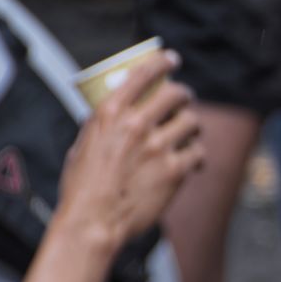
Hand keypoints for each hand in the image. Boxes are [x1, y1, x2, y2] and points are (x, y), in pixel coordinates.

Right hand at [58, 52, 204, 249]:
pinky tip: (192, 162)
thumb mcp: (83, 145)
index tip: (172, 59)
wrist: (92, 222)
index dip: (162, 62)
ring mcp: (158, 146)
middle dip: (184, 95)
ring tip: (190, 133)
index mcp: (110, 113)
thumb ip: (104, 128)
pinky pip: (197, 153)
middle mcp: (136, 124)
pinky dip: (196, 156)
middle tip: (184, 100)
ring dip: (192, 126)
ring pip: (192, 122)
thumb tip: (117, 117)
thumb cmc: (82, 188)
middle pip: (176, 94)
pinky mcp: (175, 170)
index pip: (142, 74)